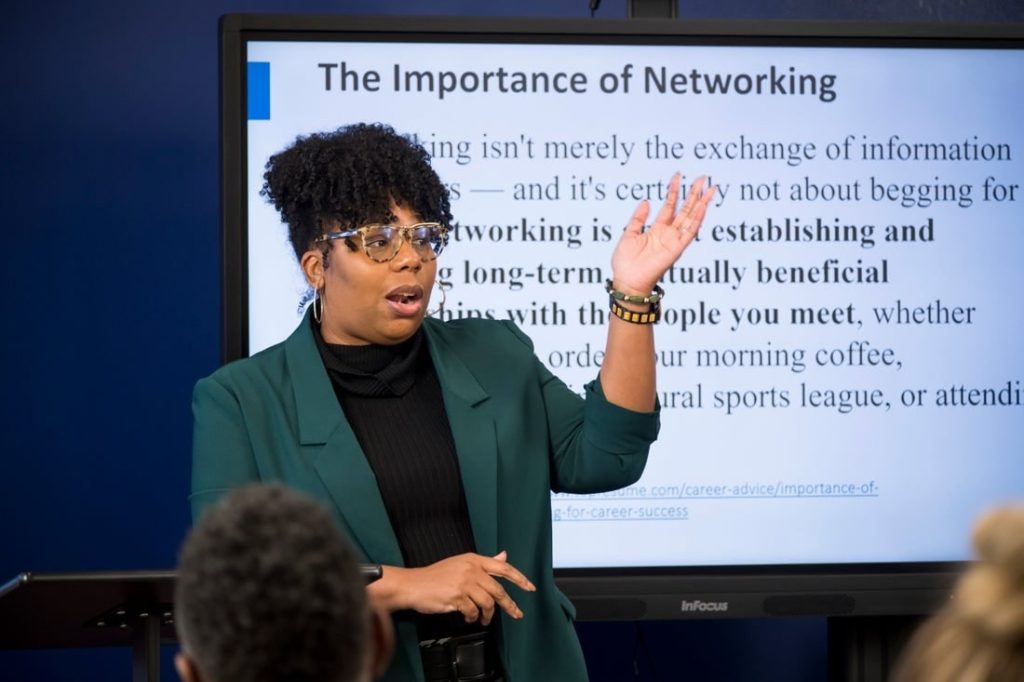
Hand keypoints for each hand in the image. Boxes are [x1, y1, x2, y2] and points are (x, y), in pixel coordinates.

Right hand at [390, 551, 535, 624]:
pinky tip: (468, 618)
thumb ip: (484, 563)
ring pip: (487, 603)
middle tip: (516, 614)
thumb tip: (504, 556)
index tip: (530, 588)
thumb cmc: (436, 576)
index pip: (503, 567)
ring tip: (483, 619)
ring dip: (487, 615)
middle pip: (498, 589)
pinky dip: (472, 617)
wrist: (413, 585)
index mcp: (473, 559)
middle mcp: (470, 569)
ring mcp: (463, 583)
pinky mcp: (456, 596)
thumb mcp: (461, 564)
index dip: (519, 578)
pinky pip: (472, 611)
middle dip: (509, 605)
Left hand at [610, 174, 715, 294]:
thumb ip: (638, 219)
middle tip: (703, 178)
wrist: (627, 281)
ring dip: (701, 203)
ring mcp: (674, 241)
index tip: (678, 176)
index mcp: (657, 229)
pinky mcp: (677, 249)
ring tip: (709, 188)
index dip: (674, 191)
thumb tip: (646, 201)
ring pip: (691, 218)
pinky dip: (697, 220)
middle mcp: (668, 233)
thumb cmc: (625, 262)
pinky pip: (690, 232)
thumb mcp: (628, 234)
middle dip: (694, 194)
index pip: (670, 206)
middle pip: (685, 209)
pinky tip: (703, 207)